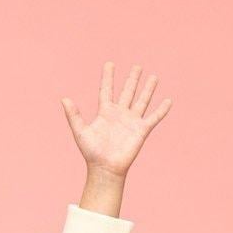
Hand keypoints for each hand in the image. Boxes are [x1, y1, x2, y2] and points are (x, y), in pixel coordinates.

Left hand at [62, 62, 171, 178]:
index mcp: (105, 112)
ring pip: (142, 101)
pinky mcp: (141, 130)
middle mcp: (120, 114)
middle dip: (132, 79)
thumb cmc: (91, 153)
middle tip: (137, 67)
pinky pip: (154, 117)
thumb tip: (63, 99)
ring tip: (153, 77)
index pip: (107, 90)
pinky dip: (162, 110)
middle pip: (127, 92)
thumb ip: (73, 115)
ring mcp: (131, 121)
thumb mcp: (80, 132)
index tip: (109, 64)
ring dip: (148, 89)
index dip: (108, 77)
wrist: (105, 169)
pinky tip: (168, 101)